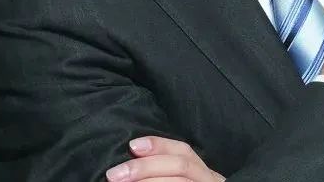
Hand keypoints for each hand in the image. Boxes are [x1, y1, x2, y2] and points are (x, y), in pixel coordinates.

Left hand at [106, 136, 224, 181]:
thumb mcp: (186, 181)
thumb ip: (168, 172)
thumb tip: (136, 156)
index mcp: (205, 173)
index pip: (184, 151)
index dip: (159, 145)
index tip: (133, 145)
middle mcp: (209, 180)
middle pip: (180, 167)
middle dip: (146, 168)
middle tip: (115, 174)